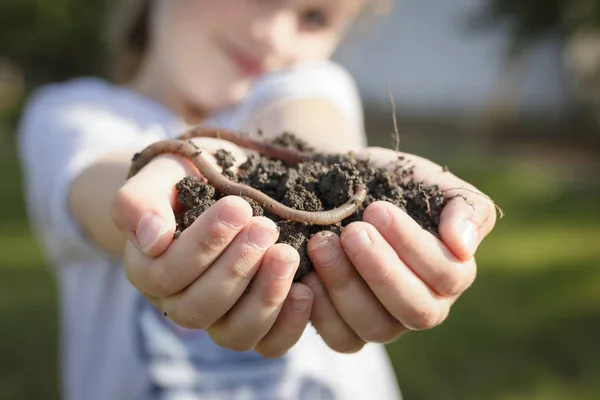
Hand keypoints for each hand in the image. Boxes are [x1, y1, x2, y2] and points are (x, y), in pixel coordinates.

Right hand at [111, 137, 312, 356]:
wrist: (221, 182)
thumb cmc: (188, 176)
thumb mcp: (160, 174)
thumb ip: (140, 202)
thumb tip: (153, 239)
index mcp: (149, 270)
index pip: (168, 273)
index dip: (205, 244)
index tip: (238, 206)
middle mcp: (180, 302)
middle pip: (200, 309)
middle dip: (236, 268)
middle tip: (266, 227)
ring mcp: (219, 318)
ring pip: (235, 334)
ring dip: (264, 297)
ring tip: (286, 255)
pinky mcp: (255, 322)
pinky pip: (269, 343)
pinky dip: (289, 324)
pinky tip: (306, 289)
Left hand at [302, 146, 496, 352]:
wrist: (342, 185)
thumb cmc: (393, 182)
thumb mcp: (432, 182)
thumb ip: (465, 209)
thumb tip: (462, 247)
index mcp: (451, 273)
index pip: (445, 274)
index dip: (411, 245)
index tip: (376, 210)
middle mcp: (424, 304)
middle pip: (415, 310)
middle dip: (380, 270)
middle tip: (351, 232)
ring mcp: (386, 322)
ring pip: (375, 328)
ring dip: (345, 285)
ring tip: (320, 244)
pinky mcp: (349, 330)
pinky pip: (342, 339)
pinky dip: (322, 312)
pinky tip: (307, 277)